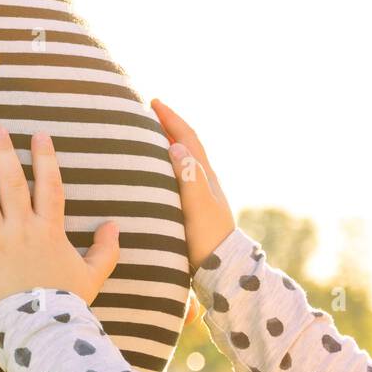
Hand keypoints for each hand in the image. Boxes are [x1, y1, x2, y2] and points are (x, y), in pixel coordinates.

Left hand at [0, 125, 120, 311]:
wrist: (43, 331)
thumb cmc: (67, 304)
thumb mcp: (93, 275)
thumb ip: (105, 250)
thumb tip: (114, 226)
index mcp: (50, 230)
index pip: (49, 185)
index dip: (45, 158)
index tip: (38, 135)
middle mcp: (22, 230)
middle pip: (11, 183)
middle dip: (2, 153)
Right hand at [150, 98, 235, 269]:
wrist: (222, 270)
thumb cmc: (207, 239)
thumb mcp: (197, 206)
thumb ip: (188, 177)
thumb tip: (176, 145)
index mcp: (204, 177)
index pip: (187, 138)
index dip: (171, 119)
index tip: (154, 102)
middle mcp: (204, 182)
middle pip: (187, 145)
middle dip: (169, 125)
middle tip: (149, 112)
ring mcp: (200, 195)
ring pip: (184, 160)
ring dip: (169, 143)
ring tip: (149, 136)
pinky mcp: (194, 209)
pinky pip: (179, 176)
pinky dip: (167, 164)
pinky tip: (156, 173)